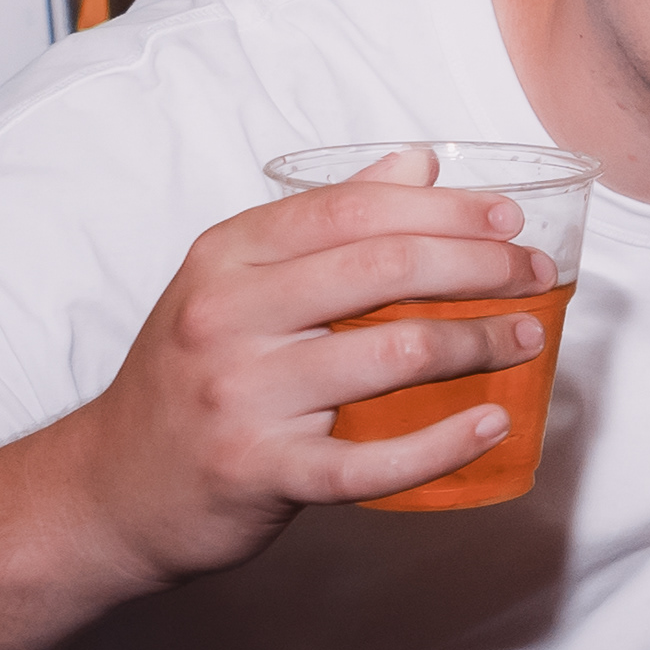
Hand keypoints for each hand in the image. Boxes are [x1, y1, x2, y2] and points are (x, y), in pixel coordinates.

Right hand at [61, 154, 558, 576]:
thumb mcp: (235, 282)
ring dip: (481, 343)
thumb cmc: (193, 376)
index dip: (446, 210)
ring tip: (528, 339)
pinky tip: (493, 422)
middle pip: (384, 268)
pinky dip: (445, 443)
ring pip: (393, 353)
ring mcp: (242, 395)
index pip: (354, 210)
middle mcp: (227, 316)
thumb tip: (418, 162)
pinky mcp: (261, 471)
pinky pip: (371, 461)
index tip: (510, 222)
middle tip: (537, 277)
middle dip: (482, 267)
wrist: (112, 487)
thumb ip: (325, 221)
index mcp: (227, 257)